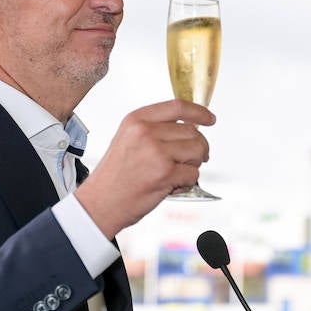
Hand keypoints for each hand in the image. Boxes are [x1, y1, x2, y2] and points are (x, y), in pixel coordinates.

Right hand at [75, 99, 214, 236]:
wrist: (99, 203)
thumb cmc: (115, 176)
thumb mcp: (127, 139)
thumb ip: (154, 129)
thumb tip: (189, 127)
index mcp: (136, 120)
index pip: (178, 107)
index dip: (199, 112)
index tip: (210, 119)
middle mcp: (146, 132)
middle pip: (192, 132)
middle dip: (198, 148)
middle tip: (192, 160)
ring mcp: (156, 152)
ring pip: (197, 151)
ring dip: (194, 165)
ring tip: (177, 174)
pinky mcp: (165, 173)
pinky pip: (193, 174)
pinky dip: (187, 183)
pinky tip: (171, 186)